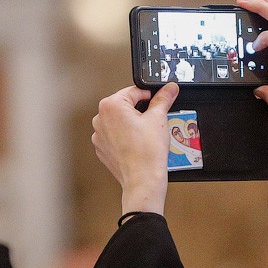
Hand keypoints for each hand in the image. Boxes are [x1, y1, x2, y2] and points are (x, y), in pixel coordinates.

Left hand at [91, 83, 179, 215]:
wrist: (143, 179)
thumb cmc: (147, 152)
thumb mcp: (159, 118)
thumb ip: (163, 98)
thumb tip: (169, 88)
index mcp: (110, 105)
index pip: (134, 91)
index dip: (150, 96)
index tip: (159, 102)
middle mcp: (100, 118)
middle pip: (125, 106)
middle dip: (140, 112)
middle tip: (154, 122)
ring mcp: (99, 135)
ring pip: (120, 122)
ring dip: (132, 125)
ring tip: (146, 136)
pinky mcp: (102, 149)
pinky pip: (115, 137)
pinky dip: (126, 138)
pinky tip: (138, 145)